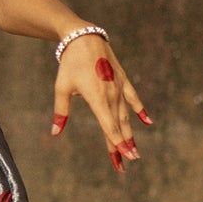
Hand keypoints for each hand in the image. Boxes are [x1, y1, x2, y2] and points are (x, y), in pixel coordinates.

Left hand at [51, 32, 151, 175]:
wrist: (83, 37)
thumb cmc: (69, 64)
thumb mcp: (62, 88)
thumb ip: (61, 112)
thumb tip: (55, 133)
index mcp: (96, 98)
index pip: (109, 126)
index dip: (116, 143)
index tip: (123, 158)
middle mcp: (111, 94)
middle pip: (118, 125)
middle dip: (123, 146)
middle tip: (127, 164)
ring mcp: (119, 87)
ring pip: (126, 116)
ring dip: (130, 134)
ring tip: (135, 151)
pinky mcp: (123, 80)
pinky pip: (134, 98)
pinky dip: (140, 110)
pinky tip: (147, 122)